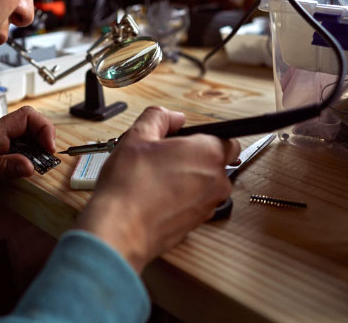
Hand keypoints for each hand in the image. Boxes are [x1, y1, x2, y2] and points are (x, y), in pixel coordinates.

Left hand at [0, 106, 54, 199]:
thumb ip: (1, 169)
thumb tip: (30, 165)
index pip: (27, 116)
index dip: (44, 129)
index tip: (49, 151)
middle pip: (29, 121)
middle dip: (44, 138)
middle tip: (46, 161)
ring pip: (24, 131)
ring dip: (36, 145)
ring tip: (37, 166)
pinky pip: (15, 140)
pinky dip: (25, 150)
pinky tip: (23, 165)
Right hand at [75, 106, 239, 272]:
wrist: (120, 229)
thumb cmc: (130, 186)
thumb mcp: (138, 136)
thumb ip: (159, 117)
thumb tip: (172, 117)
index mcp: (209, 154)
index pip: (228, 140)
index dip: (205, 138)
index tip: (185, 141)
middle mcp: (216, 182)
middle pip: (215, 164)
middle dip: (193, 160)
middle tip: (163, 159)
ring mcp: (208, 206)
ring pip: (203, 185)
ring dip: (186, 181)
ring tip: (154, 180)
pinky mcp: (196, 224)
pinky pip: (193, 204)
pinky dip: (179, 199)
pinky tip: (154, 197)